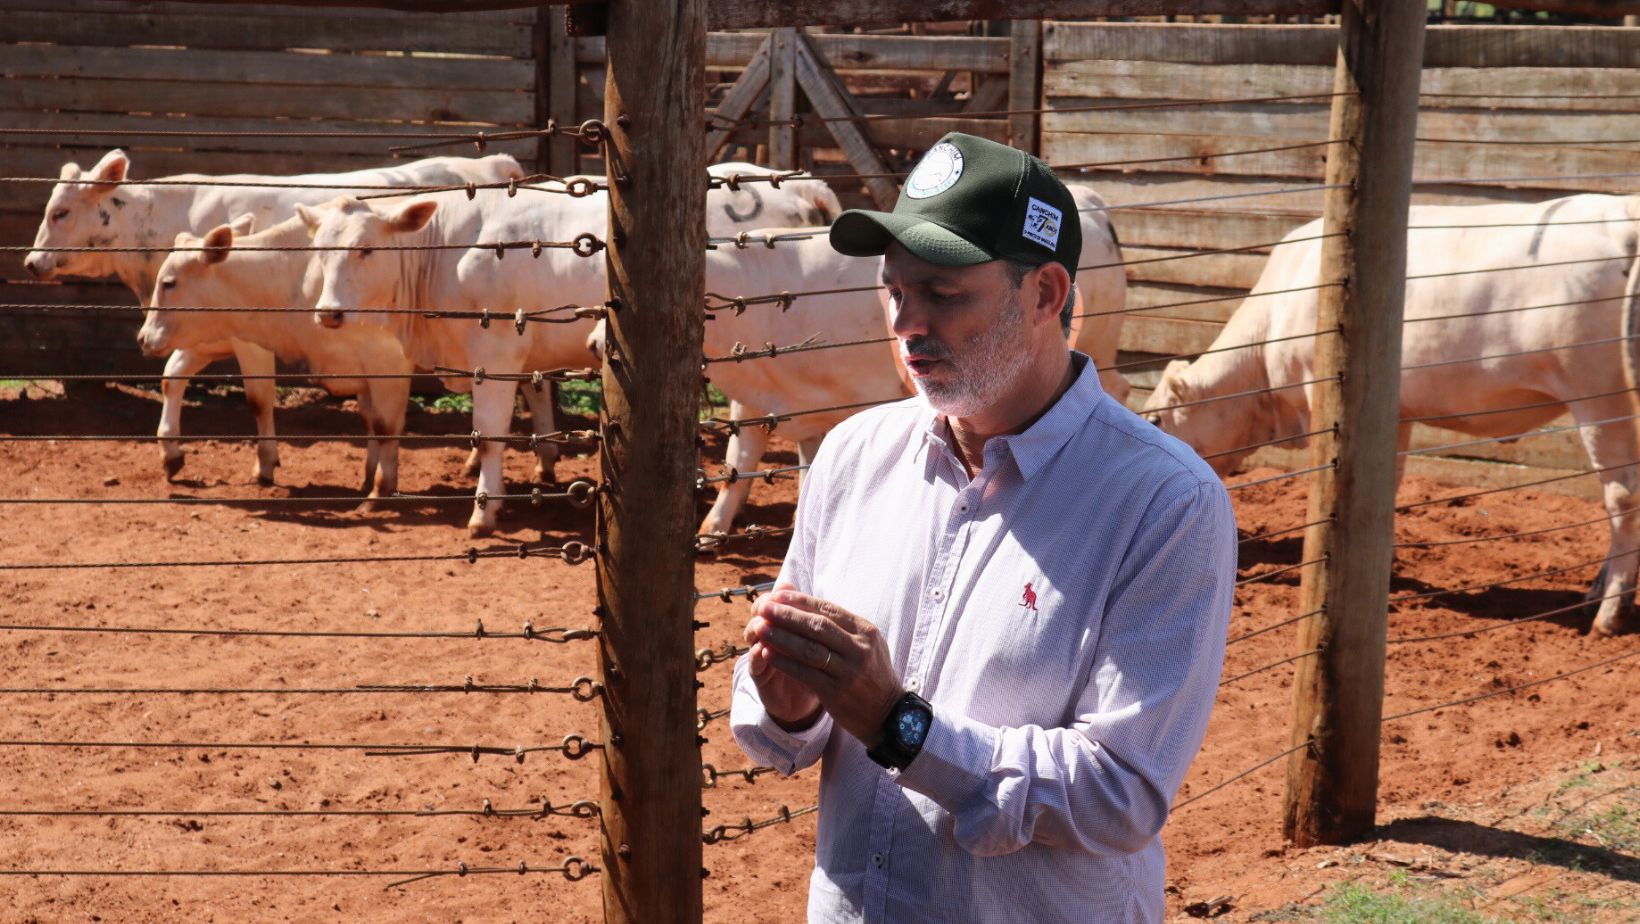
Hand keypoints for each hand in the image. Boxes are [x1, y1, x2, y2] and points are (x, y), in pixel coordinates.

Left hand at [746, 584, 901, 744]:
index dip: (801, 601)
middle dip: (787, 615)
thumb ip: (842, 626)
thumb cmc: (871, 673)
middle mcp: (859, 649)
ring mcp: (848, 672)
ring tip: (760, 628)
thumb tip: (806, 603)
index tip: (778, 595)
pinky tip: (768, 655)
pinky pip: (805, 674)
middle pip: (817, 627)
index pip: (829, 609)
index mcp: (866, 632)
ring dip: (781, 638)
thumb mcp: (866, 644)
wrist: (887, 713)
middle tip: (764, 607)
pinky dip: (785, 663)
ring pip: (809, 650)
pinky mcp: (836, 693)